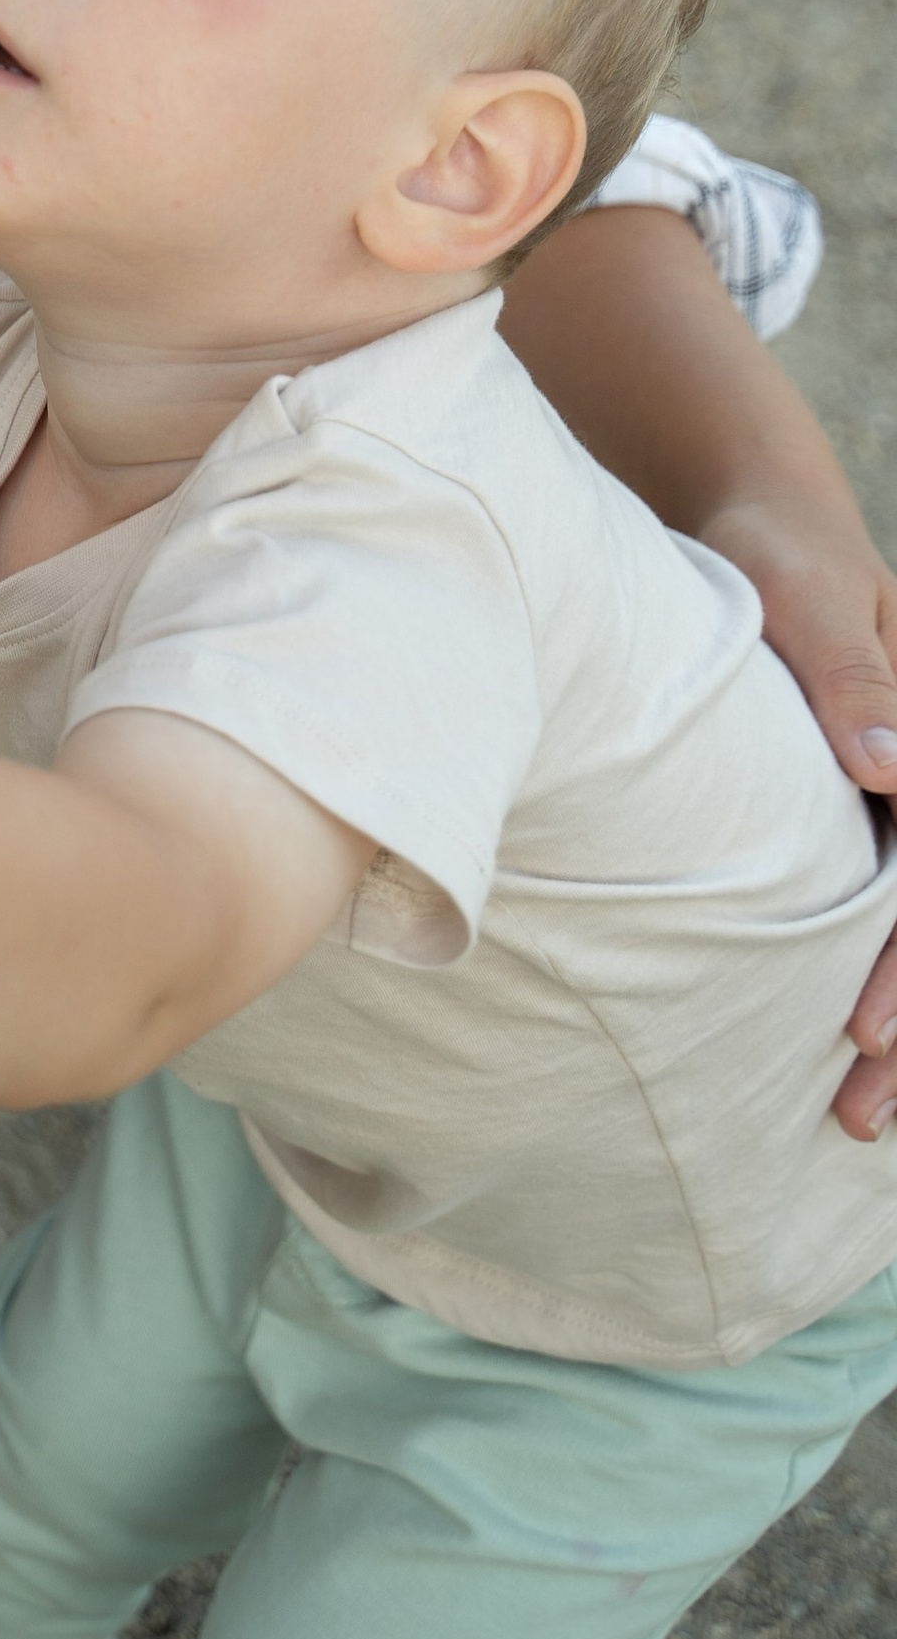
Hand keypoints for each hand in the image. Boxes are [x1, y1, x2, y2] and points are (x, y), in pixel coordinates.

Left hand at [697, 492, 896, 1140]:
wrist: (756, 519)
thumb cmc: (773, 548)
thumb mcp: (806, 593)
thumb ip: (849, 673)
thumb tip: (890, 768)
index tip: (868, 1029)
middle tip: (859, 1113)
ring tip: (855, 1120)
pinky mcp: (867, 818)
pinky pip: (879, 910)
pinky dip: (877, 982)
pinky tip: (847, 1060)